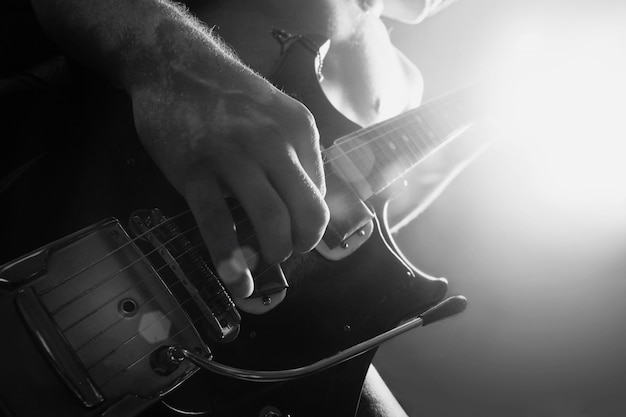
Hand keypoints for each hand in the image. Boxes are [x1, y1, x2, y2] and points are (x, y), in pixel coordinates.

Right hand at [129, 65, 329, 305]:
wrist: (175, 66)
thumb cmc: (229, 96)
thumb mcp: (277, 113)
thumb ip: (296, 152)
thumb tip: (305, 203)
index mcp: (299, 128)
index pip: (321, 192)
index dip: (311, 222)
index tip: (298, 234)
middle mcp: (273, 141)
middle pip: (307, 211)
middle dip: (301, 244)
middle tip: (286, 252)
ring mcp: (233, 156)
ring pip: (270, 220)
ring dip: (273, 254)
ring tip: (262, 264)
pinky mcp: (195, 171)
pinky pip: (219, 223)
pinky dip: (230, 259)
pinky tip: (236, 280)